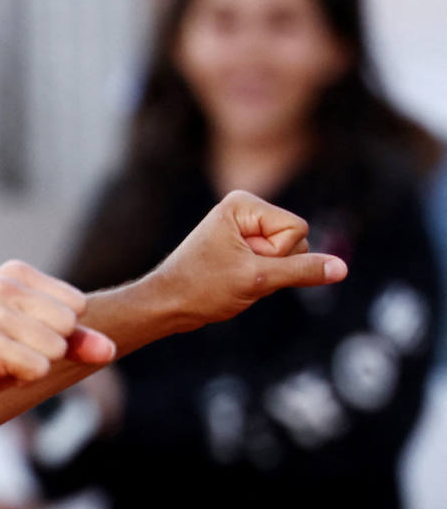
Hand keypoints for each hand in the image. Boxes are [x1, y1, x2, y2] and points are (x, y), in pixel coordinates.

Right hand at [0, 261, 116, 416]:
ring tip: (1, 361)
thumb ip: (73, 339)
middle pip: (68, 325)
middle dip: (48, 348)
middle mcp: (3, 285)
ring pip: (55, 348)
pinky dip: (24, 378)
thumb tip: (110, 350)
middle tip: (11, 350)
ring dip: (34, 365)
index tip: (21, 335)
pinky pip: (39, 367)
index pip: (76, 304)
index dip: (57, 331)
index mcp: (14, 273)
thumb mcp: (29, 338)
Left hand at [148, 189, 346, 332]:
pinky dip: (261, 278)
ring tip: (233, 278)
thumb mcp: (257, 279)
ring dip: (267, 275)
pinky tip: (235, 281)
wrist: (166, 304)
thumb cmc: (202, 288)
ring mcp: (245, 229)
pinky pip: (275, 265)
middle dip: (273, 265)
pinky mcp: (245, 247)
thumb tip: (342, 268)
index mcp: (244, 204)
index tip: (240, 263)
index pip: (297, 229)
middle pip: (296, 241)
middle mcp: (245, 210)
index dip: (276, 255)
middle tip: (236, 273)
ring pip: (289, 256)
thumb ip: (303, 270)